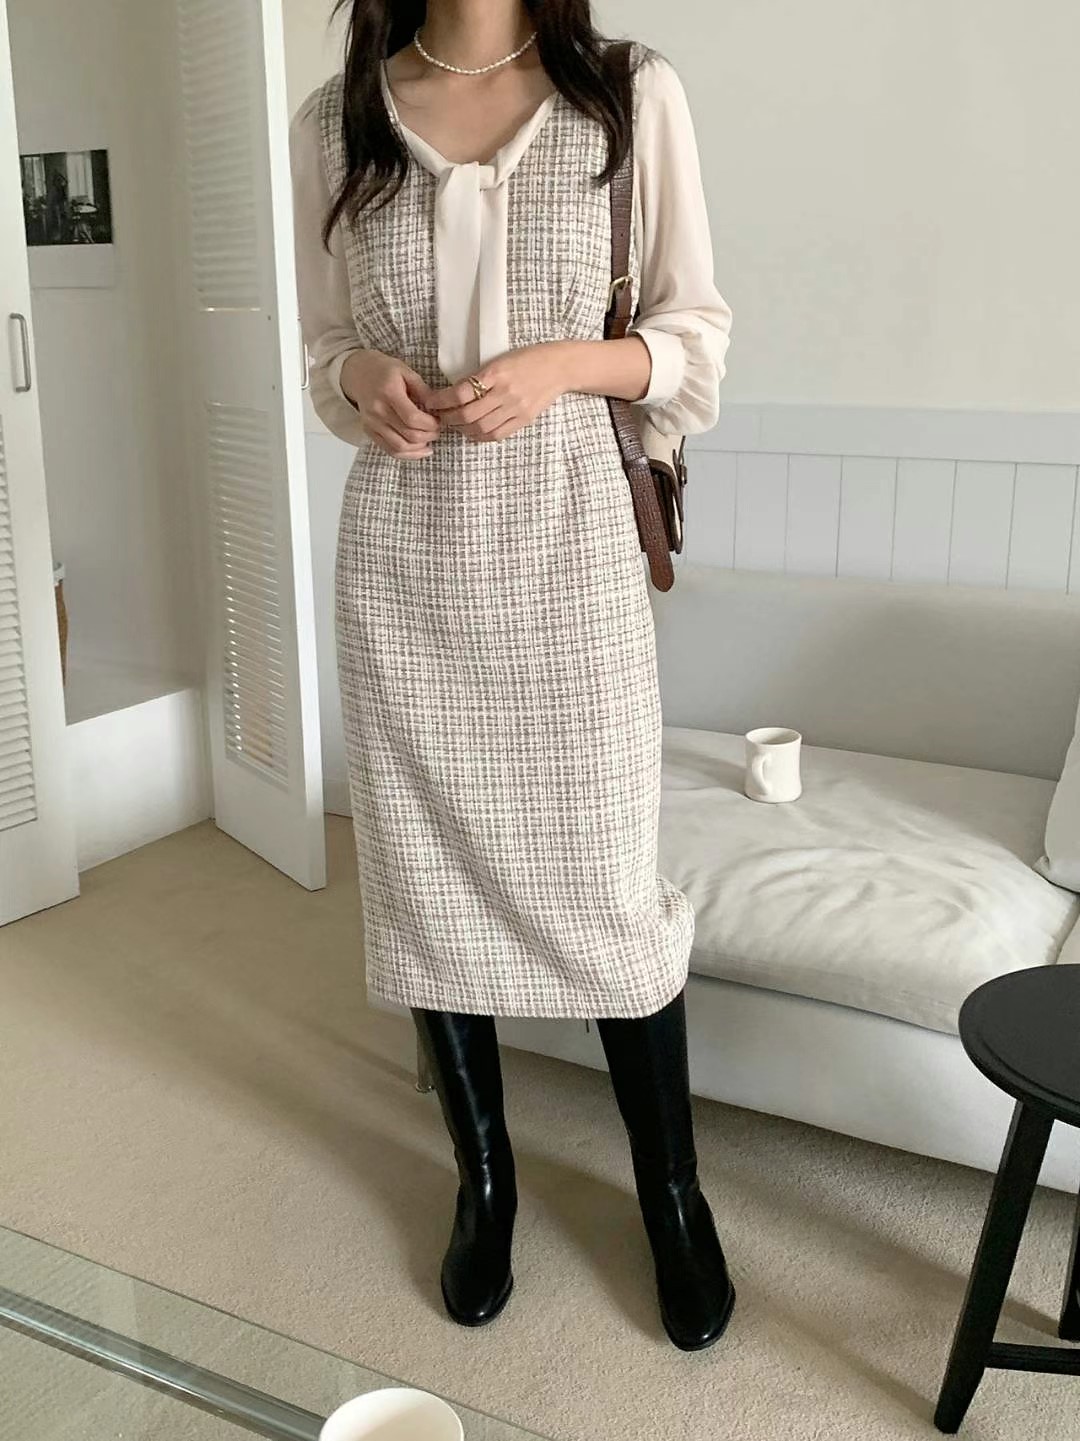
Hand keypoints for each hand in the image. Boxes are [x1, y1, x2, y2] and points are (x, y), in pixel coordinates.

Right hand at [339, 348, 439, 458]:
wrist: (359, 373)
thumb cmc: (385, 371)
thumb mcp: (406, 372)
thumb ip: (423, 390)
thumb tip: (439, 408)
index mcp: (388, 392)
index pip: (412, 418)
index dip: (430, 424)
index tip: (438, 421)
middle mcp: (377, 410)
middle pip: (408, 435)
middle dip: (429, 436)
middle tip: (437, 430)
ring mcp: (371, 423)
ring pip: (400, 447)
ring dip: (419, 448)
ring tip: (429, 440)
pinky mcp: (369, 431)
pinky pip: (390, 450)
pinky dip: (408, 454)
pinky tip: (420, 450)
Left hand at [426, 342, 570, 441]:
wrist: (559, 367)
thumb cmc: (528, 358)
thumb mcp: (501, 360)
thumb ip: (481, 377)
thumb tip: (455, 394)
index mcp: (496, 373)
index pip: (461, 392)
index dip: (442, 401)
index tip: (431, 402)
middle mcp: (505, 393)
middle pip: (467, 415)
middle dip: (448, 418)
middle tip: (440, 416)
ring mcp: (515, 408)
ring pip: (480, 428)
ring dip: (462, 429)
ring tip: (455, 425)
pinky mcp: (524, 419)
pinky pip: (497, 434)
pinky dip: (480, 437)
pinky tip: (473, 432)